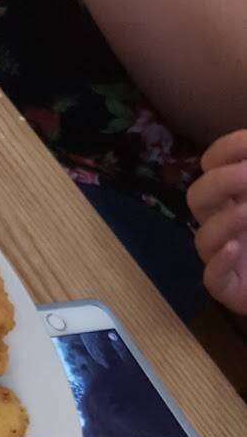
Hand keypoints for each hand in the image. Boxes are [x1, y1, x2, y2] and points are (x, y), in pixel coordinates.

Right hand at [187, 131, 246, 314]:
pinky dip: (220, 262)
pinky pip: (211, 278)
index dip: (227, 148)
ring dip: (225, 220)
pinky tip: (234, 249)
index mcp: (236, 193)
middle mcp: (225, 220)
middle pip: (198, 196)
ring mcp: (224, 255)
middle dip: (221, 182)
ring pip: (203, 238)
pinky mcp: (229, 288)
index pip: (213, 162)